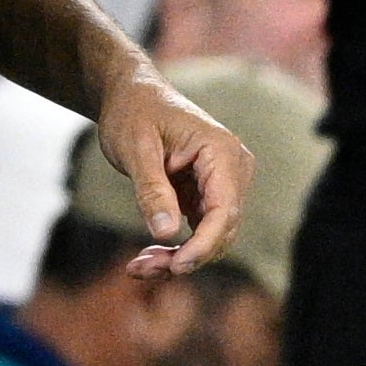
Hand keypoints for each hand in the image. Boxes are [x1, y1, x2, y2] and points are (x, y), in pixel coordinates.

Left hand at [95, 67, 251, 274]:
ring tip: (137, 268)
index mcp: (222, 152)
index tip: (178, 266)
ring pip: (212, 237)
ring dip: (179, 258)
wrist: (132, 95)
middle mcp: (232, 170)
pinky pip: (200, 231)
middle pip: (222, 230)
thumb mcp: (136, 149)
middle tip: (139, 269)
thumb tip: (165, 233)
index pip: (225, 210)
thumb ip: (152, 190)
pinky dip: (176, 248)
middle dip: (186, 256)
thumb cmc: (134, 113)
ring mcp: (222, 184)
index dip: (204, 244)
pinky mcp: (207, 195)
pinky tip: (147, 258)